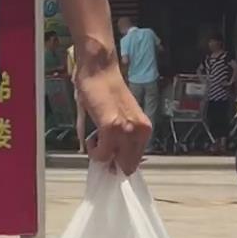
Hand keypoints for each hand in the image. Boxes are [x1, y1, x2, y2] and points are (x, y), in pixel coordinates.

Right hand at [75, 52, 150, 174]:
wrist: (99, 70)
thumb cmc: (105, 91)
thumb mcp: (120, 119)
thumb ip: (121, 140)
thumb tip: (111, 161)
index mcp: (144, 129)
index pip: (136, 161)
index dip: (121, 163)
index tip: (110, 160)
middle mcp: (139, 131)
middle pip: (128, 166)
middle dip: (112, 163)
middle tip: (100, 149)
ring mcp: (127, 130)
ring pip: (114, 163)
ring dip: (101, 155)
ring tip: (96, 138)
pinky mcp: (112, 128)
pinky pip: (101, 154)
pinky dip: (94, 150)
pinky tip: (92, 136)